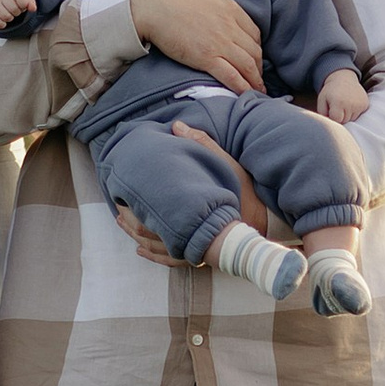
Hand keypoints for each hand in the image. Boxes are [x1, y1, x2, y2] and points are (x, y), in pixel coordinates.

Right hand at [0, 0, 35, 30]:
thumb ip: (30, 2)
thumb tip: (32, 8)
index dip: (24, 4)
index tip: (23, 4)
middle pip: (14, 9)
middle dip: (18, 12)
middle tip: (16, 9)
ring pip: (6, 17)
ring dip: (11, 18)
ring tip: (10, 13)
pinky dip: (3, 24)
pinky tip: (3, 19)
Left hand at [114, 122, 273, 263]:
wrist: (267, 226)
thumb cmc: (247, 195)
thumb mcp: (228, 165)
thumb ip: (203, 145)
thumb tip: (176, 125)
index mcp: (193, 213)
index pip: (154, 212)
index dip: (134, 204)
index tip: (121, 192)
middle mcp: (190, 235)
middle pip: (149, 231)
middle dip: (130, 219)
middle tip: (116, 207)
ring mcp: (193, 249)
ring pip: (155, 246)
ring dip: (136, 234)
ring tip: (122, 223)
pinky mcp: (197, 257)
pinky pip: (168, 260)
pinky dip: (151, 254)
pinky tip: (140, 249)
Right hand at [130, 0, 263, 91]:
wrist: (151, 4)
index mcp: (231, 8)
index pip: (254, 32)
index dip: (257, 46)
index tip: (255, 54)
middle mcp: (230, 27)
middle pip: (253, 51)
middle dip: (258, 66)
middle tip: (257, 76)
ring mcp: (219, 44)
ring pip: (246, 65)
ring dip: (254, 80)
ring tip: (257, 90)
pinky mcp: (206, 58)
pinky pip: (231, 76)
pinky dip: (242, 87)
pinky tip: (246, 94)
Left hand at [316, 68, 369, 125]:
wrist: (344, 78)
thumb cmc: (330, 91)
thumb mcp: (322, 100)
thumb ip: (323, 114)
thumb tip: (328, 126)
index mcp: (338, 102)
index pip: (336, 120)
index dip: (332, 118)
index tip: (330, 111)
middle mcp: (351, 104)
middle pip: (345, 121)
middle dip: (340, 117)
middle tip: (337, 107)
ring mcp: (360, 105)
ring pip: (352, 119)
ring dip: (347, 115)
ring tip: (344, 105)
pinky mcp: (365, 105)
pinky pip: (359, 115)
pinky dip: (354, 112)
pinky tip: (350, 104)